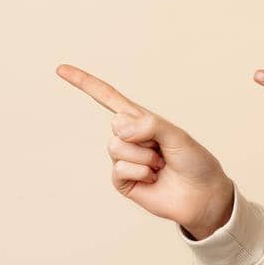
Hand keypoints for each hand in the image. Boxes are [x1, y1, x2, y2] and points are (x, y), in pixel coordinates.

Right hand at [55, 63, 233, 236]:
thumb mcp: (177, 134)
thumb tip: (120, 128)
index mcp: (141, 120)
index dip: (85, 83)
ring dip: (144, 156)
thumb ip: (150, 124)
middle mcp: (128, 137)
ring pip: (116, 147)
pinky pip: (120, 169)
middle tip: (163, 149)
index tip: (61, 69)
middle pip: (115, 125)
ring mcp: (123, 159)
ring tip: (161, 165)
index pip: (108, 97)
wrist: (202, 195)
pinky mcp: (122, 181)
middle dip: (143, 136)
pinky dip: (142, 172)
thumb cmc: (194, 162)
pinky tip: (154, 178)